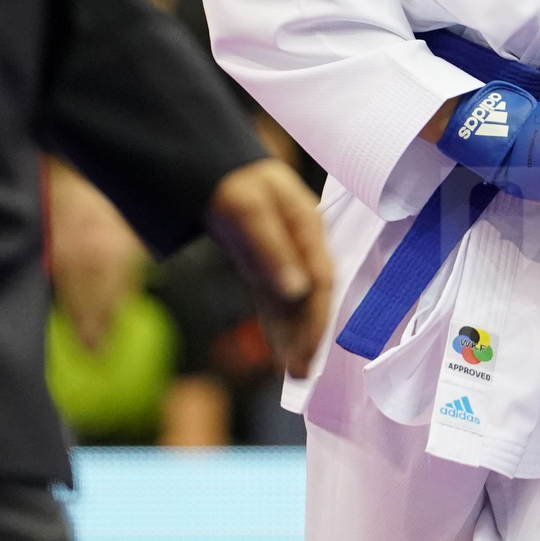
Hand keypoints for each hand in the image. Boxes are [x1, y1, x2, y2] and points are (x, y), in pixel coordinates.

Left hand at [204, 159, 331, 379]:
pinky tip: (277, 347)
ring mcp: (286, 256)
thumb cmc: (236, 182)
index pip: (322, 281)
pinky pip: (274, 299)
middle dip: (309, 335)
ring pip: (293, 302)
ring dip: (293, 335)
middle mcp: (302, 246)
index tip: (309, 351)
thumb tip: (297, 291)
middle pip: (312, 297)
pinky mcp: (267, 264)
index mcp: (309, 228)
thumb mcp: (250, 210)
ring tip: (293, 372)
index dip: (317, 318)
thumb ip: (273, 250)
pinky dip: (276, 324)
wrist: (217, 167)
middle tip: (302, 373)